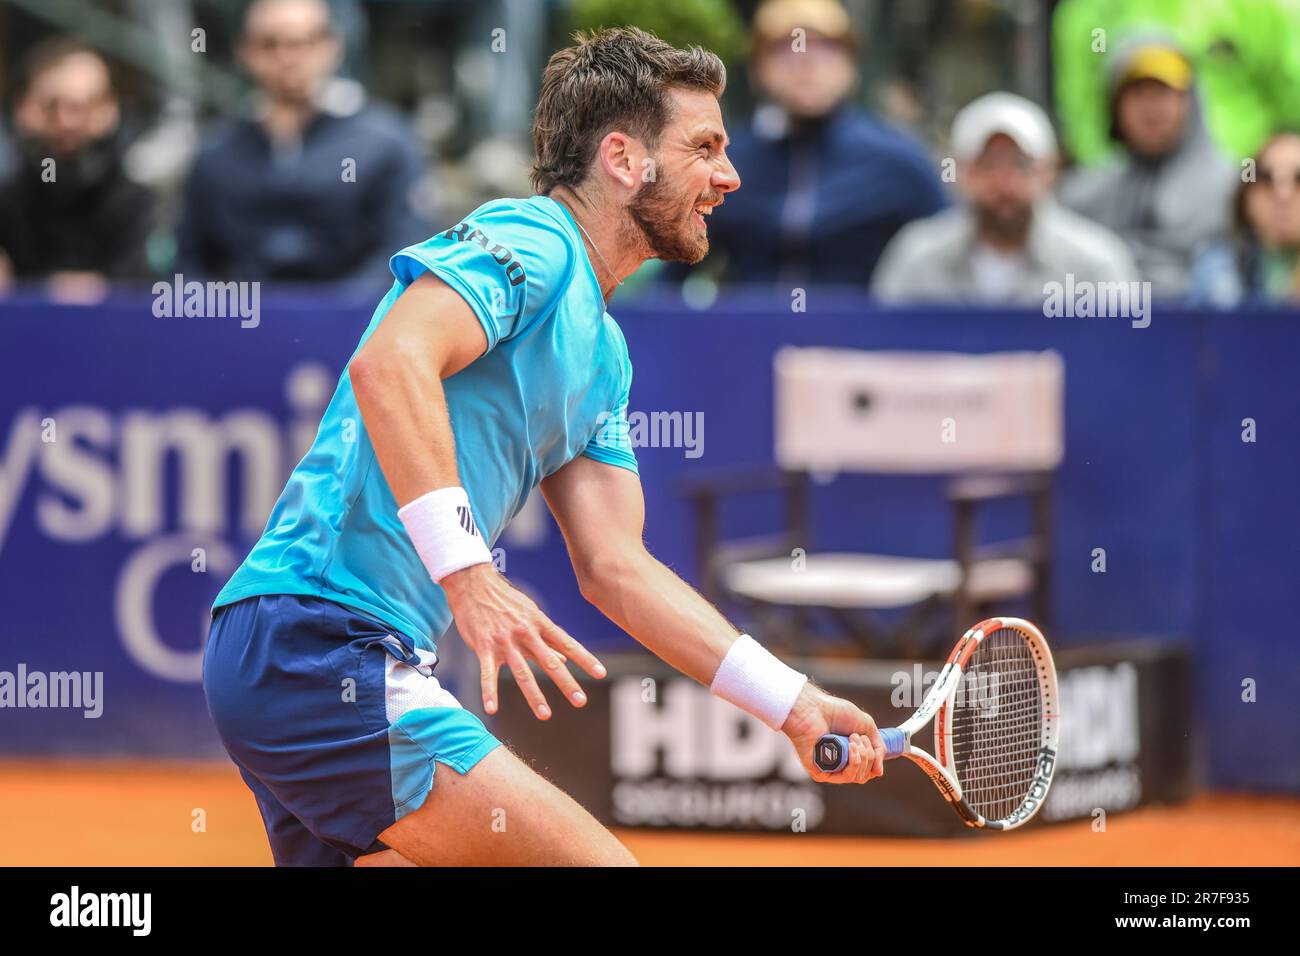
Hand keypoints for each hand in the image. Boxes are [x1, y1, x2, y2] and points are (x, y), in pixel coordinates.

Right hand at [442, 563, 605, 718]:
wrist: (474, 584)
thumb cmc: (505, 601)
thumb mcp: (530, 615)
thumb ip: (546, 639)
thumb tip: (565, 658)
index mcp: (539, 624)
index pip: (567, 643)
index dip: (585, 659)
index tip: (600, 673)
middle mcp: (525, 634)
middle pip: (549, 661)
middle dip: (566, 682)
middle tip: (580, 701)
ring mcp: (504, 642)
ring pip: (522, 672)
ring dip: (534, 695)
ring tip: (545, 714)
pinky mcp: (484, 647)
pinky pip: (487, 674)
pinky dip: (489, 692)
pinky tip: (492, 710)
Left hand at [782, 683, 885, 783]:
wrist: (814, 708)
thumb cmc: (835, 712)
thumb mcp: (866, 726)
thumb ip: (878, 747)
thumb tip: (879, 772)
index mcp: (848, 754)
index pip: (868, 770)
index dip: (874, 760)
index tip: (872, 745)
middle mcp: (839, 764)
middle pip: (865, 775)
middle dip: (869, 755)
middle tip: (857, 736)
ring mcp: (830, 769)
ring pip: (857, 777)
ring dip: (862, 756)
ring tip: (852, 738)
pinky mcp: (820, 772)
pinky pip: (845, 777)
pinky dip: (853, 762)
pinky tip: (849, 747)